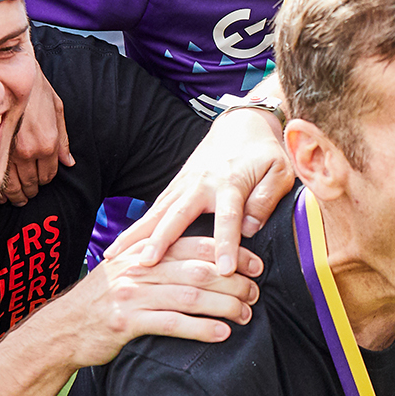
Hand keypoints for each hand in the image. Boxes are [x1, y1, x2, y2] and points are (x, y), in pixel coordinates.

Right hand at [0, 72, 72, 206]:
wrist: (8, 72)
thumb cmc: (34, 88)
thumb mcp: (57, 110)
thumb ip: (63, 140)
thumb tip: (68, 162)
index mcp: (48, 142)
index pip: (48, 174)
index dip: (44, 181)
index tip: (40, 181)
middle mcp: (30, 151)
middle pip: (31, 183)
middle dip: (30, 192)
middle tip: (27, 195)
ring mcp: (9, 151)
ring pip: (13, 185)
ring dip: (15, 195)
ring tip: (15, 198)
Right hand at [59, 225, 260, 365]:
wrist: (61, 329)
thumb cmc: (101, 303)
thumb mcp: (127, 273)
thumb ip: (157, 263)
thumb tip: (199, 262)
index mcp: (144, 252)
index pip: (195, 245)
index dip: (230, 253)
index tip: (256, 264)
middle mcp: (140, 269)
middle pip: (198, 270)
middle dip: (234, 280)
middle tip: (257, 291)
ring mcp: (132, 295)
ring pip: (190, 296)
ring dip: (224, 305)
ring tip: (246, 314)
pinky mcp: (126, 322)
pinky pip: (172, 324)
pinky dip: (201, 328)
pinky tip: (222, 333)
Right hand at [130, 107, 294, 277]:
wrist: (242, 124)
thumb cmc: (265, 153)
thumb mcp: (280, 172)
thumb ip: (267, 199)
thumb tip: (250, 228)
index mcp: (230, 183)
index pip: (228, 218)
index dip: (226, 244)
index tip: (223, 270)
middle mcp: (201, 184)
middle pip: (177, 215)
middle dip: (161, 240)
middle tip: (145, 263)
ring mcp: (184, 184)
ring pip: (156, 213)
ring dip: (136, 235)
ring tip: (114, 257)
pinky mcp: (175, 186)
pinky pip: (153, 210)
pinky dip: (135, 228)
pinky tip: (120, 246)